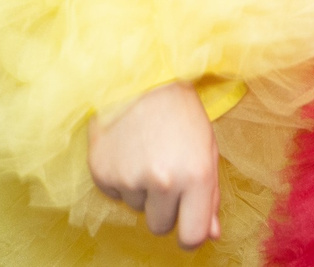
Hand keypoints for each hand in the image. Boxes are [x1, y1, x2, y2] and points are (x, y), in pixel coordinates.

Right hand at [88, 82, 221, 248]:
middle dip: (164, 207)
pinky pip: (114, 194)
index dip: (190, 236)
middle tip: (165, 171)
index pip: (192, 236)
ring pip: (137, 208)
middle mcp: (163, 180)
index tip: (187, 227)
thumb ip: (210, 195)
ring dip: (141, 189)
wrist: (140, 76)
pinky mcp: (102, 172)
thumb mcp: (206, 149)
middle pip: (161, 226)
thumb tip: (211, 233)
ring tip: (145, 151)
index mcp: (196, 175)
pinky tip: (127, 150)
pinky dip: (120, 179)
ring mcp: (129, 177)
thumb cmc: (180, 113)